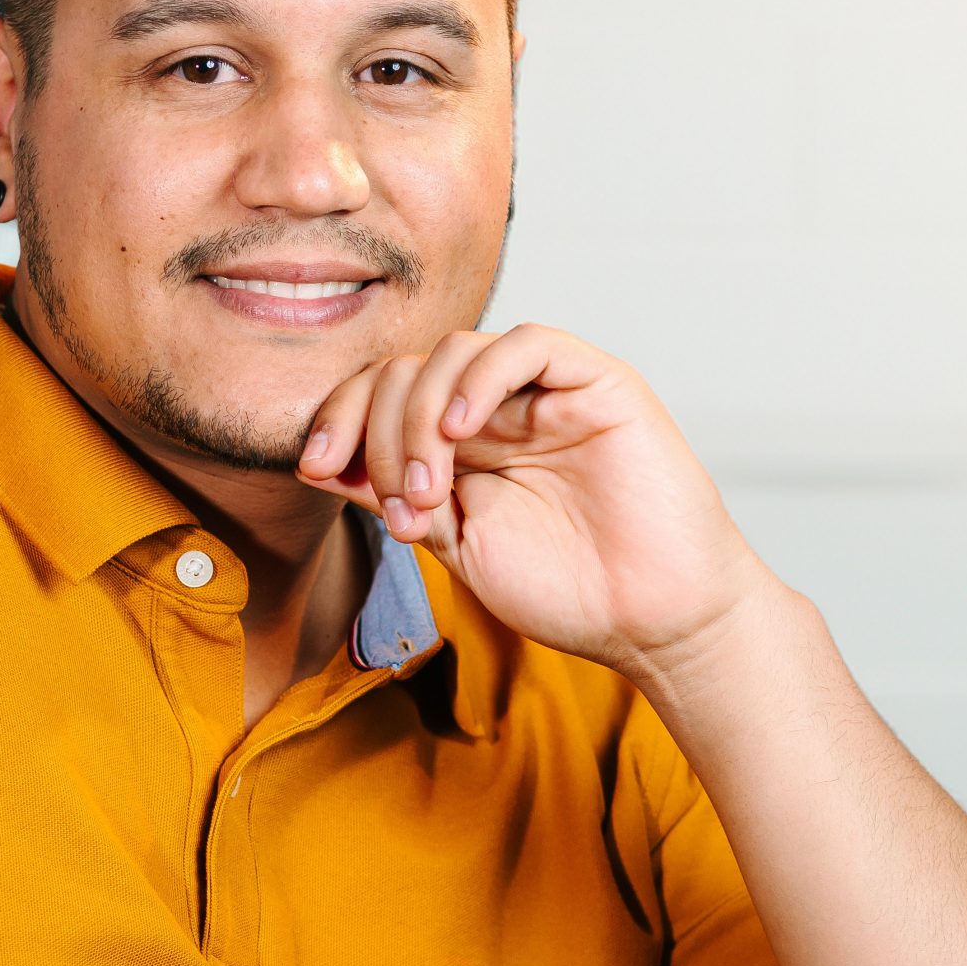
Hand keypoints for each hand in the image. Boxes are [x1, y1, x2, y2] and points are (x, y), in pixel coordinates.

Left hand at [294, 323, 783, 678]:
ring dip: (420, 416)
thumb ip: (396, 497)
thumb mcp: (457, 544)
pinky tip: (462, 432)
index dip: (338, 420)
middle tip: (401, 503)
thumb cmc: (567, 591)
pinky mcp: (595, 381)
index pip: (379, 396)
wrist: (652, 621)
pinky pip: (526, 344)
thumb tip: (318, 463)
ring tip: (430, 487)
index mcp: (458, 444)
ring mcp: (544, 392)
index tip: (314, 469)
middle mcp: (496, 408)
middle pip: (405, 370)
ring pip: (453, 352)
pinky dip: (479, 380)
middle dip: (378, 432)